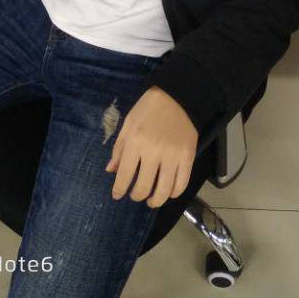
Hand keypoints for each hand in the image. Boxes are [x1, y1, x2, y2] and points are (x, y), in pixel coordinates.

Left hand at [105, 86, 197, 207]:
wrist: (178, 96)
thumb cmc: (148, 109)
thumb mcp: (128, 124)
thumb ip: (119, 149)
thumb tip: (111, 171)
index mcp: (135, 142)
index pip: (124, 176)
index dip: (119, 190)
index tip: (117, 195)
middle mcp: (153, 152)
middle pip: (143, 187)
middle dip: (136, 196)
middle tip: (135, 195)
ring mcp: (172, 156)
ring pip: (163, 192)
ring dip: (155, 201)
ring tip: (151, 200)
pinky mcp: (188, 157)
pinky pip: (181, 184)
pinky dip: (173, 193)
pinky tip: (168, 192)